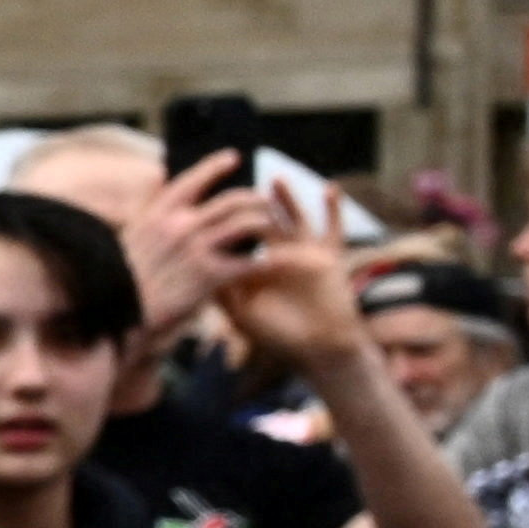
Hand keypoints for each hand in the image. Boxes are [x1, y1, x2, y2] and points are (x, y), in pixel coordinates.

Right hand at [121, 158, 270, 351]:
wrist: (120, 314)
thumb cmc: (121, 280)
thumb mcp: (130, 237)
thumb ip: (152, 212)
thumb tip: (161, 181)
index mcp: (158, 214)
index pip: (193, 180)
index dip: (215, 165)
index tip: (233, 157)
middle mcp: (179, 226)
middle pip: (230, 200)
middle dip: (254, 197)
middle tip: (266, 200)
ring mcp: (196, 249)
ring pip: (245, 224)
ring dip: (265, 223)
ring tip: (276, 227)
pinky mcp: (210, 276)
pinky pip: (248, 262)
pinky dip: (263, 262)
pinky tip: (271, 263)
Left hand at [207, 190, 367, 381]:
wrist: (320, 349)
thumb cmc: (280, 336)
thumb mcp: (242, 313)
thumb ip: (222, 292)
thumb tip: (195, 270)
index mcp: (255, 266)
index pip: (236, 238)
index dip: (221, 222)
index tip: (201, 204)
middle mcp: (279, 254)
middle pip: (262, 221)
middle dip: (251, 204)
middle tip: (235, 186)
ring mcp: (305, 253)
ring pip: (294, 218)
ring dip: (286, 199)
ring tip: (276, 178)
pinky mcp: (329, 257)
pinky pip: (333, 229)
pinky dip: (334, 210)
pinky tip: (331, 188)